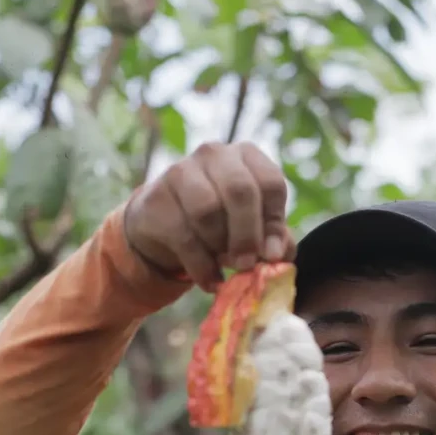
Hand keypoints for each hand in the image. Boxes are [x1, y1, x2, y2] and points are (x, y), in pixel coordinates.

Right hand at [124, 141, 294, 292]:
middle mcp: (214, 154)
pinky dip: (201, 266)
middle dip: (247, 235)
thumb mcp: (252, 227)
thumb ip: (273, 238)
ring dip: (219, 247)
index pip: (270, 182)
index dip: (274, 222)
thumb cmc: (219, 224)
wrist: (164, 229)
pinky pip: (183, 235)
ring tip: (223, 265)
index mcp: (246, 156)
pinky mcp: (156, 198)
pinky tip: (209, 280)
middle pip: (240, 191)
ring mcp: (181, 171)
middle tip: (247, 265)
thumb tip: (279, 253)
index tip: (272, 255)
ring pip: (207, 211)